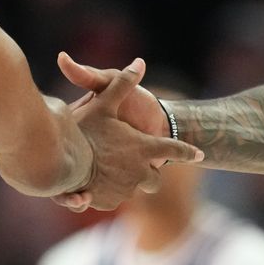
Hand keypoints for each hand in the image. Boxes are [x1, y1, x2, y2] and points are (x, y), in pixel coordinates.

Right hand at [65, 58, 201, 211]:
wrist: (64, 163)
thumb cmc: (85, 131)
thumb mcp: (103, 103)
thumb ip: (122, 83)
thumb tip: (139, 62)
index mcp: (144, 148)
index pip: (175, 149)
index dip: (188, 151)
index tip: (199, 154)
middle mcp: (140, 172)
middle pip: (154, 179)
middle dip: (148, 173)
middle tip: (135, 165)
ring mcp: (125, 190)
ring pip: (134, 190)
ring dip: (126, 182)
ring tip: (109, 171)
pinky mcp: (109, 202)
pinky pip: (114, 198)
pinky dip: (108, 192)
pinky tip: (94, 182)